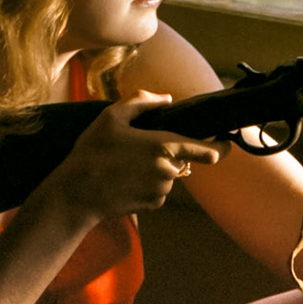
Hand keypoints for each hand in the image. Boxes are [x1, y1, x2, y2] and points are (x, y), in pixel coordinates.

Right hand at [45, 92, 222, 219]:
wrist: (76, 193)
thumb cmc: (93, 152)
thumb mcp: (111, 116)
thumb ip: (142, 101)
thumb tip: (166, 98)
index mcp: (164, 146)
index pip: (209, 151)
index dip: (222, 147)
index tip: (226, 143)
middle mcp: (169, 171)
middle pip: (181, 158)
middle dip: (166, 153)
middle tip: (136, 150)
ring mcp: (163, 190)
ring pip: (169, 174)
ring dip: (155, 168)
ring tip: (125, 165)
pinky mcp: (154, 205)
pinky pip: (158, 190)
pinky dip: (147, 184)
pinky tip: (125, 180)